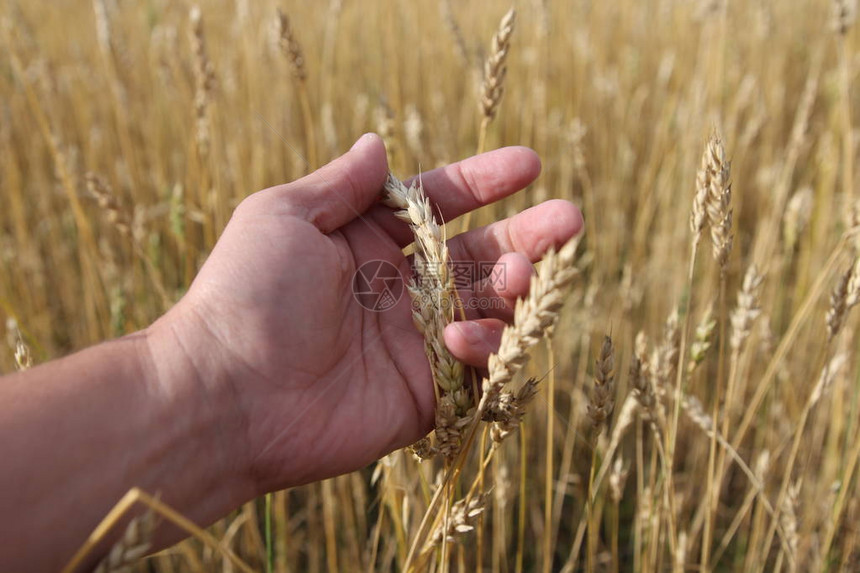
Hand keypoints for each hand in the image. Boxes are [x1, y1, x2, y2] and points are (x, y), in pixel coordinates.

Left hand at [153, 134, 582, 493]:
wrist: (229, 394)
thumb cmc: (248, 293)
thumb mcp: (284, 216)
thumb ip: (341, 184)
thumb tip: (377, 143)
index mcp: (365, 243)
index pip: (439, 206)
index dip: (484, 183)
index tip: (529, 164)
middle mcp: (396, 290)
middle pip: (480, 256)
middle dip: (528, 236)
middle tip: (570, 219)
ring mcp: (414, 342)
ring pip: (490, 308)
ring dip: (516, 286)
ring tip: (520, 272)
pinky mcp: (426, 393)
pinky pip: (480, 366)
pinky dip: (486, 345)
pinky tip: (461, 334)